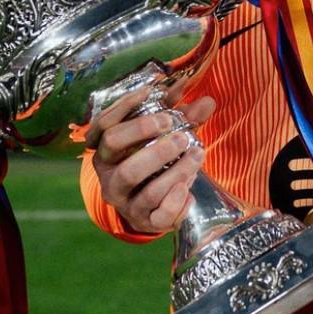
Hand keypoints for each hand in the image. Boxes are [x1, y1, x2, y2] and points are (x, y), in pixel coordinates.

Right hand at [86, 83, 215, 234]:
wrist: (153, 208)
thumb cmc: (154, 160)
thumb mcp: (164, 136)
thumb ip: (182, 117)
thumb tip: (207, 101)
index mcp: (106, 153)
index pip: (104, 125)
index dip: (124, 106)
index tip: (151, 91)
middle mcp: (109, 177)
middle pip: (117, 151)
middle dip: (145, 133)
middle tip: (177, 129)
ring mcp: (126, 202)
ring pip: (147, 187)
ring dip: (177, 169)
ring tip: (198, 153)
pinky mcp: (146, 222)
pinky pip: (161, 215)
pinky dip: (178, 202)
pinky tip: (191, 189)